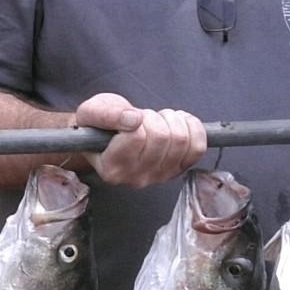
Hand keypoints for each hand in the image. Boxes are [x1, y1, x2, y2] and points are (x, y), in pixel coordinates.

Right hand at [74, 92, 205, 187]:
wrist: (108, 137)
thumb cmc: (98, 125)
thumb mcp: (92, 112)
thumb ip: (107, 115)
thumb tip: (133, 119)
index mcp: (111, 167)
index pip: (136, 136)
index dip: (135, 118)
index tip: (127, 117)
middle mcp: (135, 178)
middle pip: (161, 137)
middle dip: (153, 117)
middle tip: (142, 118)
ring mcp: (159, 177)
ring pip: (180, 140)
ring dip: (171, 120)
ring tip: (157, 120)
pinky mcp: (178, 170)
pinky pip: (197, 148)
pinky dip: (191, 127)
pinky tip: (177, 123)